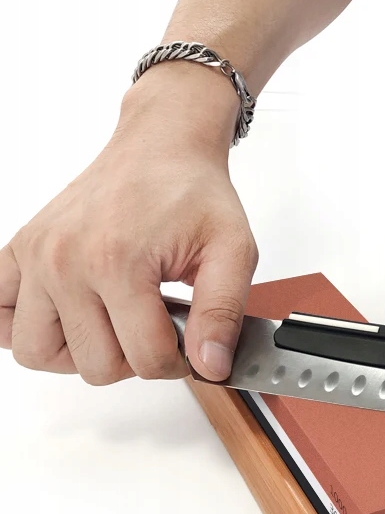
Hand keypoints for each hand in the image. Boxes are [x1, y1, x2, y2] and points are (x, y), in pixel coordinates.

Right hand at [0, 63, 257, 383]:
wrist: (162, 147)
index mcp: (117, 262)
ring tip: (115, 325)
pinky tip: (72, 316)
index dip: (179, 363)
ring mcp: (35, 257)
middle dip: (135, 360)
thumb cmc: (194, 193)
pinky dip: (30, 328)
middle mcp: (65, 261)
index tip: (189, 342)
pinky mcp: (19, 253)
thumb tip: (211, 366)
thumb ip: (223, 314)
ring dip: (81, 353)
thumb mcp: (233, 252)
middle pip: (95, 366)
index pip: (145, 360)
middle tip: (155, 326)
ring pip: (39, 353)